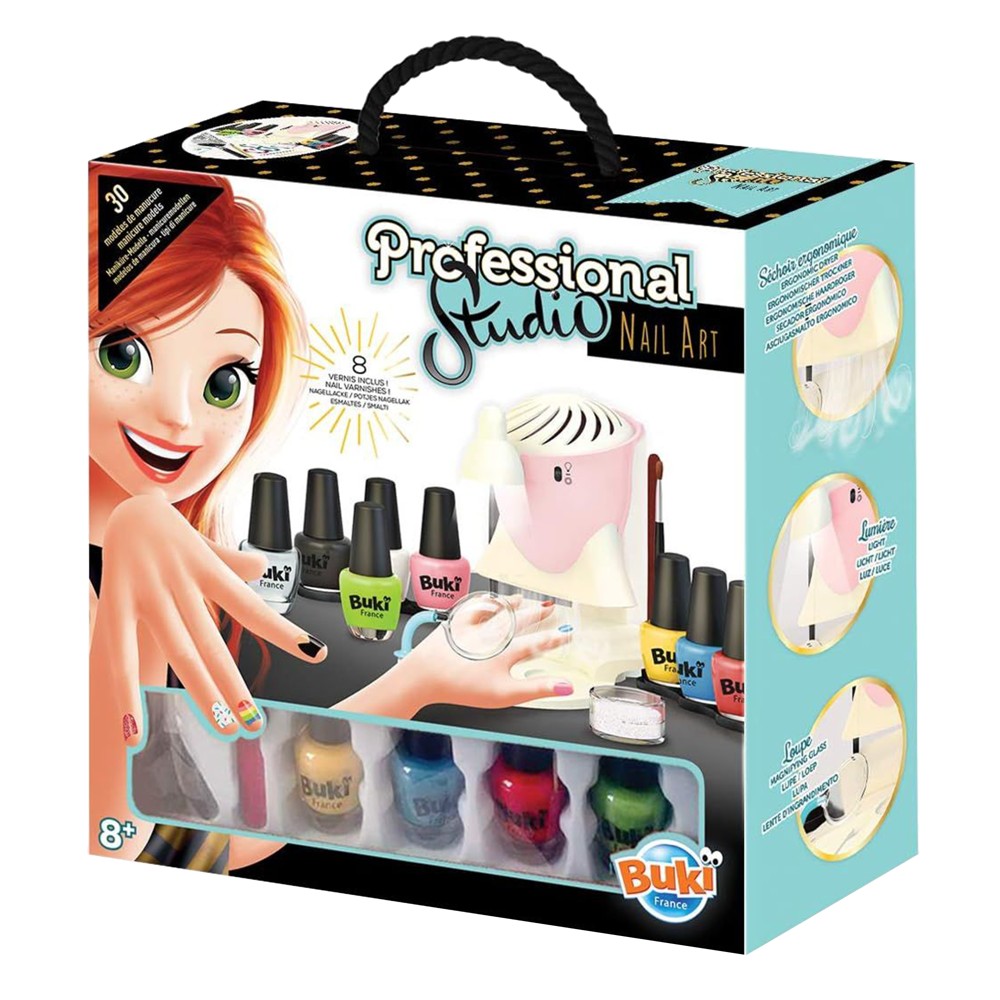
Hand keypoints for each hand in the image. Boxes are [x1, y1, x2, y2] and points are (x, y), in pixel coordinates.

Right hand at [91, 492, 326, 745]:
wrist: (122, 504)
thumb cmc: (168, 531)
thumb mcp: (204, 544)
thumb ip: (232, 562)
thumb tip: (263, 566)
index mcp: (210, 572)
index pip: (253, 608)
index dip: (284, 632)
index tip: (316, 653)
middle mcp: (184, 583)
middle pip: (214, 643)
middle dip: (235, 686)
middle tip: (254, 722)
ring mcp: (150, 592)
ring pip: (179, 651)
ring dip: (201, 694)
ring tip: (222, 728)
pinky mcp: (118, 600)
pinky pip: (121, 653)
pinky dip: (126, 695)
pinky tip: (134, 733)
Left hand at [398, 597, 573, 709]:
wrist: (426, 675)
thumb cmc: (463, 686)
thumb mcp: (506, 694)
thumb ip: (538, 689)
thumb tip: (566, 687)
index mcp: (507, 651)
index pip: (537, 643)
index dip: (555, 639)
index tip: (567, 634)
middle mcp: (493, 635)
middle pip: (521, 621)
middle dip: (538, 615)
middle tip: (552, 608)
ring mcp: (474, 627)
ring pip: (499, 611)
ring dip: (514, 605)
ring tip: (525, 599)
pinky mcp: (456, 624)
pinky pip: (476, 608)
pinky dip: (487, 602)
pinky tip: (490, 600)